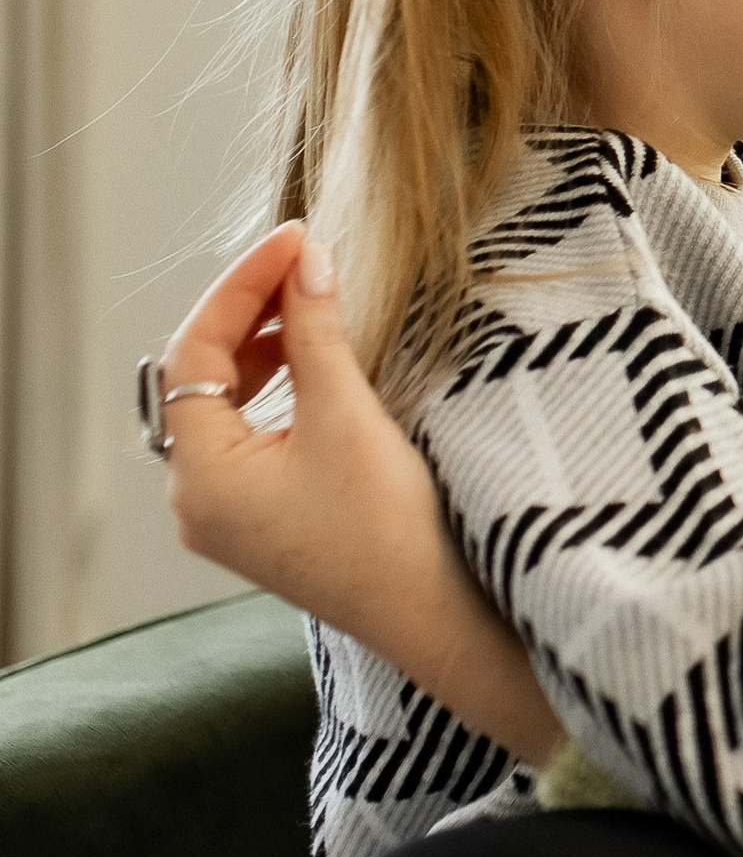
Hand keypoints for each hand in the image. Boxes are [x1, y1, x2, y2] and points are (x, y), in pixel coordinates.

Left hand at [156, 226, 561, 766]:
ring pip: (221, 403)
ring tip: (309, 301)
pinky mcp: (261, 518)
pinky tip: (311, 360)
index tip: (294, 239)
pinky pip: (246, 431)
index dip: (240, 285)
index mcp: (200, 478)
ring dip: (261, 345)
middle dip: (247, 311)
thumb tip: (306, 262)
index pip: (192, 353)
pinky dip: (273, 385)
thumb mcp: (347, 416)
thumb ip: (315, 331)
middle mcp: (196, 499)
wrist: (436, 616)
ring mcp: (226, 513)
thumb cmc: (390, 530)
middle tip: (303, 261)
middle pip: (198, 377)